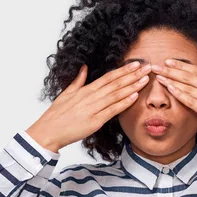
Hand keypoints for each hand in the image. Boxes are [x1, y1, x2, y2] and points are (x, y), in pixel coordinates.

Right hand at [26, 61, 151, 151]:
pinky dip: (123, 102)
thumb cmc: (56, 115)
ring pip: (116, 95)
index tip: (136, 64)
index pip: (108, 77)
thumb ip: (78, 81)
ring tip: (145, 79)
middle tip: (147, 67)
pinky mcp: (94, 121)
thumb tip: (84, 68)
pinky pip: (112, 110)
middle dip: (133, 75)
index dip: (123, 70)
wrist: (48, 131)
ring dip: (132, 86)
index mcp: (85, 90)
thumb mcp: (66, 94)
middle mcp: (90, 97)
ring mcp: (93, 109)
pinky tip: (134, 96)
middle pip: (115, 83)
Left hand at [152, 57, 196, 143]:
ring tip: (159, 76)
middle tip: (157, 66)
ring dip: (172, 80)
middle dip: (171, 70)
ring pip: (188, 87)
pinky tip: (170, 89)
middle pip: (189, 76)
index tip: (169, 61)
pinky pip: (191, 101)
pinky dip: (180, 94)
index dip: (182, 66)